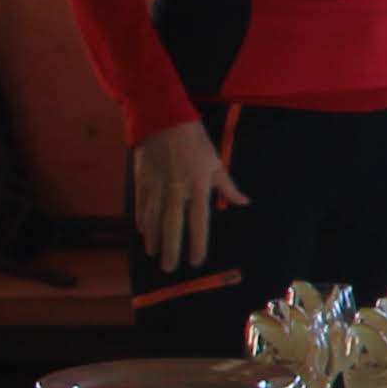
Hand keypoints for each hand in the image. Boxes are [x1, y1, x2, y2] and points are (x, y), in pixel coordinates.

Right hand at [131, 119, 245, 272]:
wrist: (164, 119)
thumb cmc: (195, 141)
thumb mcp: (216, 161)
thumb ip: (227, 185)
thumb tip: (244, 202)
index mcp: (199, 185)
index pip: (199, 222)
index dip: (198, 243)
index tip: (196, 260)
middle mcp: (178, 189)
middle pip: (174, 225)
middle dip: (172, 249)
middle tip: (170, 268)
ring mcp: (158, 185)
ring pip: (154, 218)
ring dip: (154, 238)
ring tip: (154, 254)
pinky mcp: (142, 179)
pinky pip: (141, 204)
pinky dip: (142, 219)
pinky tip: (143, 231)